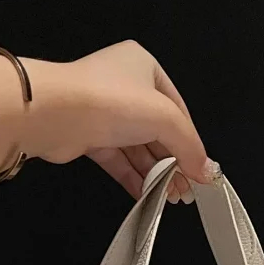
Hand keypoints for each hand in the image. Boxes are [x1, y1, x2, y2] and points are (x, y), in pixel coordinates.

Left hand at [22, 42, 213, 202]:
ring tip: (171, 197)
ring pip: (138, 148)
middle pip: (158, 131)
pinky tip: (149, 195)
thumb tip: (207, 170)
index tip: (200, 169)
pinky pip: (119, 160)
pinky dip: (134, 178)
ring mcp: (105, 112)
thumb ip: (189, 145)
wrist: (56, 114)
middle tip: (186, 190)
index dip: (190, 141)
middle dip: (173, 163)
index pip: (177, 109)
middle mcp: (124, 87)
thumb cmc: (109, 100)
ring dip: (156, 174)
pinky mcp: (89, 136)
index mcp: (144, 67)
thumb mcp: (164, 117)